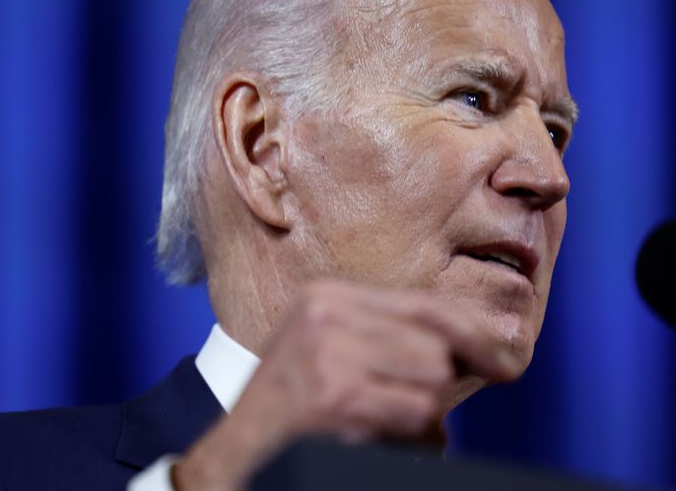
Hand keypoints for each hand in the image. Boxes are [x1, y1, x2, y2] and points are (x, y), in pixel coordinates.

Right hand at [172, 280, 522, 490]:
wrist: (242, 448)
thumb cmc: (292, 399)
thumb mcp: (330, 345)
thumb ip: (388, 334)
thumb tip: (472, 348)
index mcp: (327, 295)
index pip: (424, 304)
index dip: (473, 334)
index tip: (503, 362)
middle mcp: (326, 314)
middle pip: (434, 345)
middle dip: (439, 383)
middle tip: (410, 405)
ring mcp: (329, 354)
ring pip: (432, 379)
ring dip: (425, 415)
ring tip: (385, 424)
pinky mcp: (336, 397)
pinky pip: (417, 415)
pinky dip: (415, 439)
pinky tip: (378, 440)